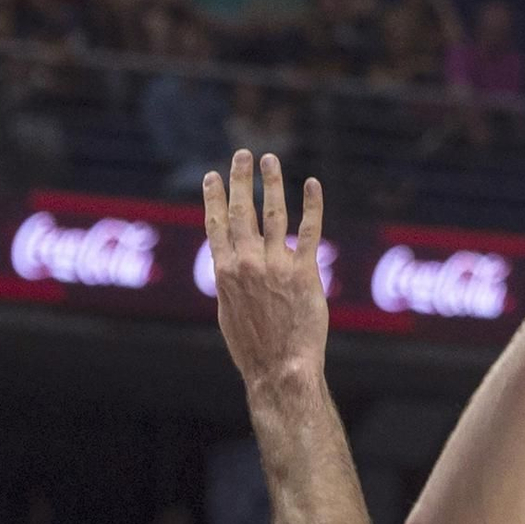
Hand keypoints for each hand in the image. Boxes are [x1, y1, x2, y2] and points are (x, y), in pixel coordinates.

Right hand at [203, 151, 328, 382]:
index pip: (215, 224)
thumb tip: (227, 262)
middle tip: (241, 155)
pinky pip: (310, 231)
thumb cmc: (253, 347)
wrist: (279, 368)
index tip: (212, 175)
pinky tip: (312, 184)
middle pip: (241, 211)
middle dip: (240, 180)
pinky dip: (312, 205)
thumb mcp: (228, 312)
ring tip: (270, 160)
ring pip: (274, 213)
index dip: (213, 197)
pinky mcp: (305, 272)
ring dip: (271, 183)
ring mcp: (276, 265)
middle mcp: (247, 263)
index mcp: (224, 272)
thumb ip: (229, 281)